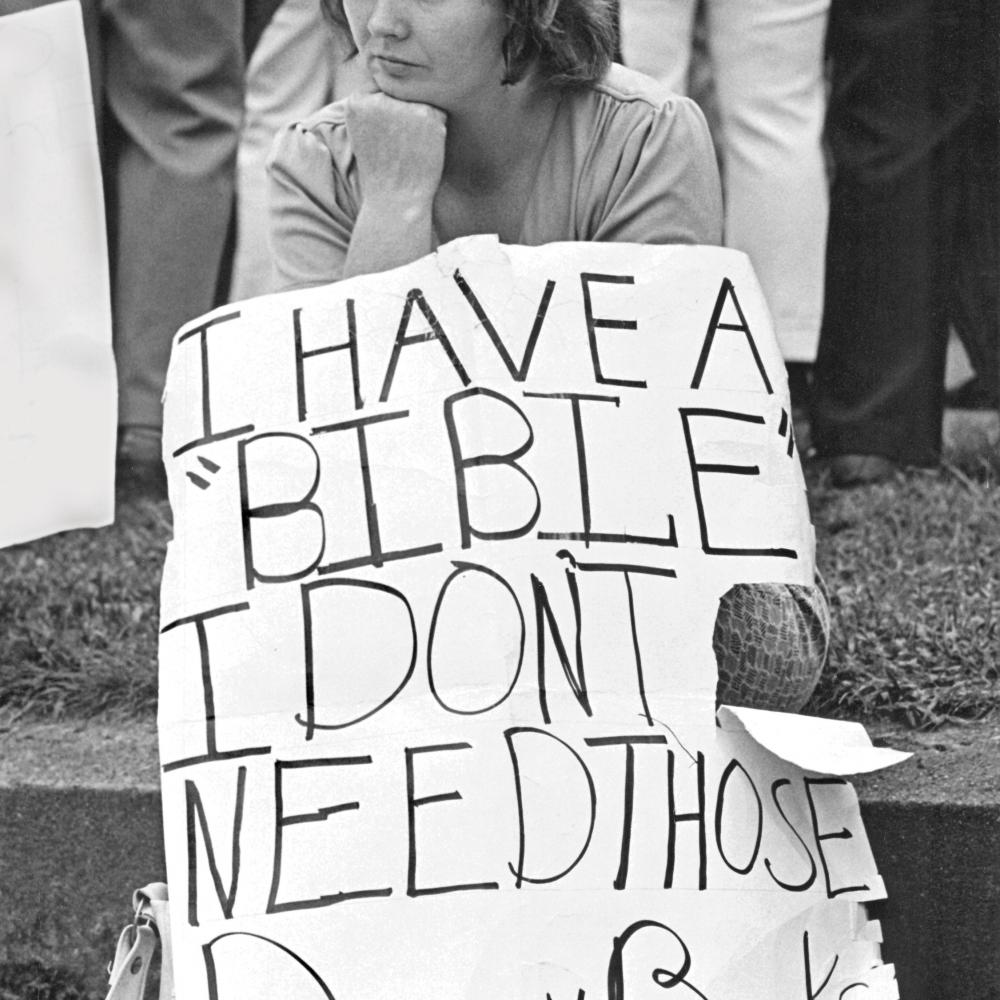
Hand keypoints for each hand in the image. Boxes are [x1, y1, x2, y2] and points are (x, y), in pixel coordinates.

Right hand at [345, 91, 446, 208]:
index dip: (389, 112)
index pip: (380, 90)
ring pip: (420, 100)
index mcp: (357, 102)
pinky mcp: (427, 114)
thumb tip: (390, 79)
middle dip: (405, 113)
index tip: (388, 135)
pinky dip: (436, 129)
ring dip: (422, 119)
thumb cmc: (381, 171)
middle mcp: (378, 98)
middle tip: (401, 144)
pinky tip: (424, 148)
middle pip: (401, 93)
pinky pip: (438, 112)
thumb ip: (371, 106)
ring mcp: (403, 105)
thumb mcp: (363, 133)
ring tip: (411, 147)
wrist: (396, 199)